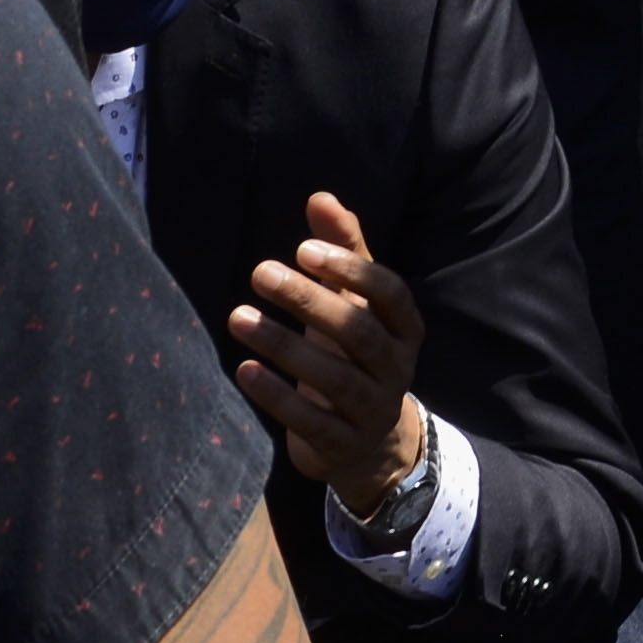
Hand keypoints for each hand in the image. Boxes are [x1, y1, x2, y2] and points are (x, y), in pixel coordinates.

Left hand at [227, 189, 434, 515]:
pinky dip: (276, 396)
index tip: (303, 247)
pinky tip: (244, 368)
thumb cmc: (354, 355)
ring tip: (237, 316)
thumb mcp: (355, 305)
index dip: (350, 270)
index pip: (390, 294)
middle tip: (259, 271)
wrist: (369, 445)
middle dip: (309, 300)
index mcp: (405, 330)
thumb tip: (321, 196)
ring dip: (283, 345)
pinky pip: (311, 421)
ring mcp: (372, 411)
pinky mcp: (343, 446)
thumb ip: (343, 252)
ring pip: (333, 377)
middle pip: (358, 332)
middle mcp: (397, 369)